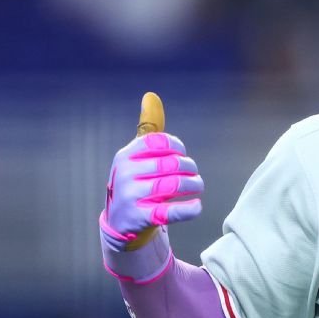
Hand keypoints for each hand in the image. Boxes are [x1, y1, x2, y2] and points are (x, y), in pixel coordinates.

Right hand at [99, 93, 203, 251]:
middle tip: (194, 175)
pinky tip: (196, 207)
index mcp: (127, 154)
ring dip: (193, 185)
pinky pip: (169, 212)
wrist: (120, 221)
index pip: (160, 142)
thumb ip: (149, 129)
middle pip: (171, 164)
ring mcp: (131, 196)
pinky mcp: (140, 218)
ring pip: (172, 186)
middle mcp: (126, 173)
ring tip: (198, 186)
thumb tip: (150, 96)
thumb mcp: (137, 155)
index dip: (178, 147)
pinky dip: (188, 209)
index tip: (182, 154)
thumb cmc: (135, 182)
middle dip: (190, 168)